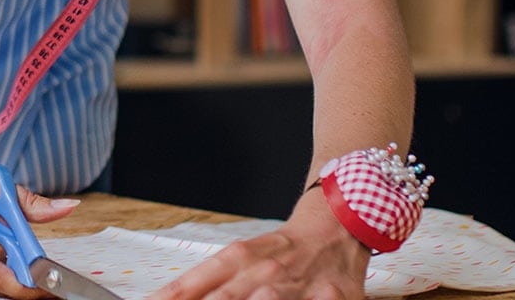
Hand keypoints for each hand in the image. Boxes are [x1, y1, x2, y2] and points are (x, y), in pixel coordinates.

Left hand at [147, 198, 367, 299]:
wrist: (339, 222)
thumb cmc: (284, 249)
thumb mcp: (242, 258)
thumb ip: (202, 283)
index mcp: (240, 258)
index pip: (197, 282)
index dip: (174, 296)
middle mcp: (266, 271)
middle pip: (227, 297)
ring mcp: (300, 285)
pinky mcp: (334, 298)